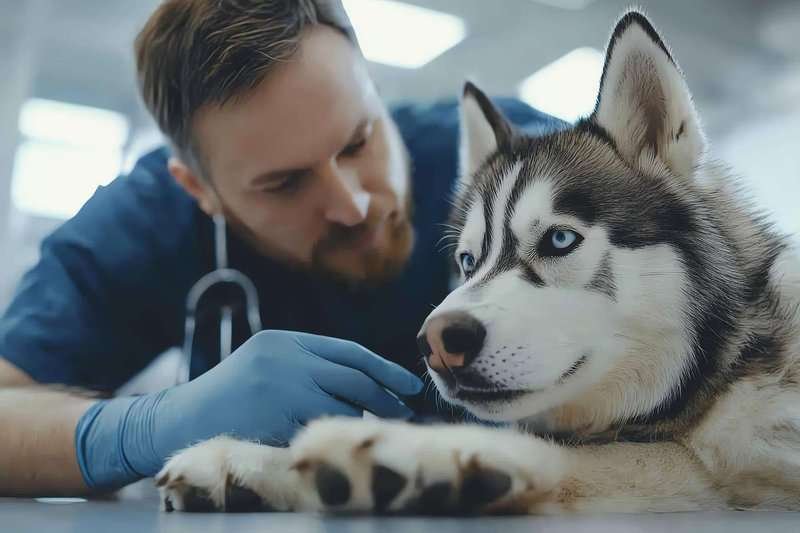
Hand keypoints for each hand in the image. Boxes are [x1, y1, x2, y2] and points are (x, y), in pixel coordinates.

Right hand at [75, 330, 421, 489]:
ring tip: (374, 428)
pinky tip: (342, 443)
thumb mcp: (268, 364)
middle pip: (354, 377)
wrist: (177, 420)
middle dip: (386, 396)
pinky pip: (319, 430)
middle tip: (406, 410)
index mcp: (285, 341)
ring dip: (362, 420)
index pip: (349, 352)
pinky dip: (335, 437)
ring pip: (342, 406)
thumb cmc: (231, 394)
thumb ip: (310, 366)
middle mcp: (285, 359)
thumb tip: (371, 385)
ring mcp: (279, 389)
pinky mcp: (274, 420)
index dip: (385, 368)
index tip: (410, 384)